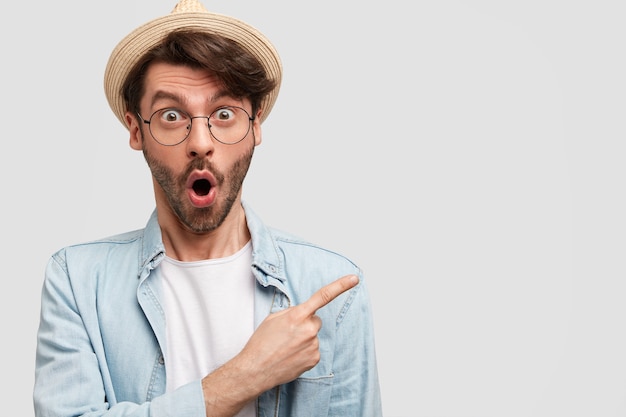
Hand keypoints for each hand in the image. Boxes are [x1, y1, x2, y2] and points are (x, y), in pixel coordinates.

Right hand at [202, 274, 358, 414]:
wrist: (256, 370)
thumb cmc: (261, 343)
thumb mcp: (273, 318)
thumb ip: (292, 312)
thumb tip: (305, 312)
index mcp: (297, 315)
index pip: (323, 296)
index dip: (341, 286)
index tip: (354, 279)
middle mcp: (309, 329)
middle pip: (315, 321)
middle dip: (305, 324)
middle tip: (288, 334)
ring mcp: (313, 345)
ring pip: (314, 336)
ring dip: (304, 339)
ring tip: (286, 347)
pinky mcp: (315, 359)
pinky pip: (314, 350)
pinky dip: (305, 352)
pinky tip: (291, 356)